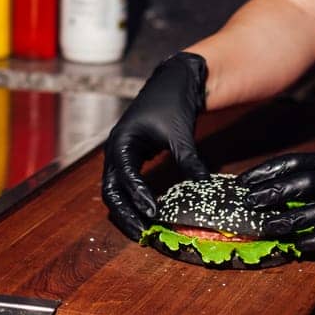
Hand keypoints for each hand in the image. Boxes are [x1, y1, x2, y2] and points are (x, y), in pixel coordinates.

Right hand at [101, 52, 210, 238]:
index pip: (124, 175)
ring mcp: (121, 154)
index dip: (138, 196)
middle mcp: (116, 150)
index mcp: (121, 141)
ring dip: (128, 210)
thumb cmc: (172, 102)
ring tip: (145, 230)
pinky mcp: (132, 157)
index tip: (153, 214)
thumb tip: (203, 186)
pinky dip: (134, 199)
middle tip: (143, 234)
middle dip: (125, 213)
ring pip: (116, 190)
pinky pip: (126, 184)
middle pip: (111, 190)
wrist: (174, 80)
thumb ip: (188, 160)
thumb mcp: (180, 133)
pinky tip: (150, 212)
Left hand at [238, 150, 314, 256]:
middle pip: (305, 182)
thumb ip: (308, 179)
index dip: (266, 171)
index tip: (242, 182)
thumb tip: (266, 190)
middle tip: (250, 203)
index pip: (293, 162)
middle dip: (274, 192)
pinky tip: (298, 245)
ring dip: (291, 220)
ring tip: (268, 228)